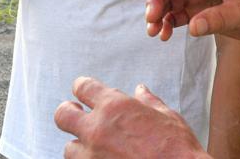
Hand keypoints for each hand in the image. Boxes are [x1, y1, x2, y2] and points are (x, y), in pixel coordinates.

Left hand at [54, 77, 209, 158]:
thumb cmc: (176, 146)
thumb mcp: (166, 115)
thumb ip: (148, 101)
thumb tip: (140, 90)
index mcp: (115, 106)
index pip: (83, 87)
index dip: (81, 86)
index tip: (82, 90)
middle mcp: (98, 129)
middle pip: (62, 115)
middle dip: (68, 113)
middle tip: (76, 114)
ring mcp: (93, 156)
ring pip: (69, 148)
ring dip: (80, 146)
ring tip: (93, 147)